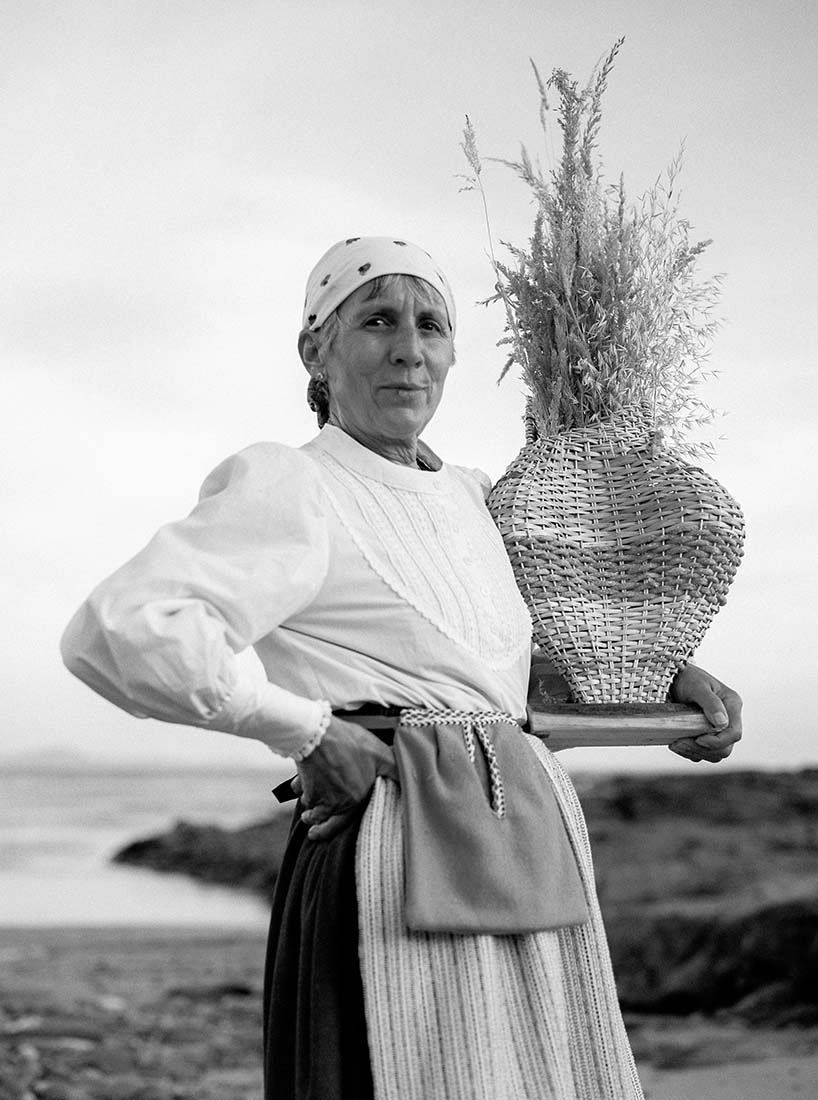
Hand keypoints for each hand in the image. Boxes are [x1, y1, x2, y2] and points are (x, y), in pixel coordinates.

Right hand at [291, 717, 397, 840]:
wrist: (317, 735)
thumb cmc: (348, 743)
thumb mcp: (379, 754)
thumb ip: (393, 768)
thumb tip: (406, 777)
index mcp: (354, 800)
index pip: (345, 822)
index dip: (339, 826)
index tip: (332, 829)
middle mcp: (333, 802)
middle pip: (323, 822)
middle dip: (318, 827)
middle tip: (314, 830)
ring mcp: (316, 794)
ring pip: (310, 807)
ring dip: (309, 809)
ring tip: (307, 812)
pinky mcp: (303, 782)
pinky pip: (301, 790)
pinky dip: (301, 788)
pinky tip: (301, 785)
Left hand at [668, 663, 742, 762]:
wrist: (673, 678)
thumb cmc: (687, 678)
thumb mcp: (697, 686)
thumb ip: (710, 703)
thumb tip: (722, 723)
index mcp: (732, 705)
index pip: (734, 733)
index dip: (717, 741)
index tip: (698, 740)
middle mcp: (728, 719)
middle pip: (725, 747)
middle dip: (702, 749)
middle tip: (678, 743)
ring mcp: (718, 729)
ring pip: (714, 754)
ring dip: (694, 752)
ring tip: (675, 744)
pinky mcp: (706, 735)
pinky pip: (702, 753)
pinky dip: (690, 752)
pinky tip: (676, 743)